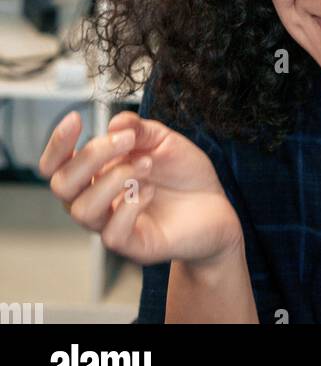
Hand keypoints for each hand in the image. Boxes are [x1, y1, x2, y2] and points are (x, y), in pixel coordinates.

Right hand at [38, 109, 243, 267]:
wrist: (218, 205)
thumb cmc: (184, 173)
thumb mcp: (164, 140)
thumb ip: (138, 129)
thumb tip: (114, 123)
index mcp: (98, 174)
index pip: (57, 166)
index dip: (57, 144)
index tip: (76, 119)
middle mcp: (99, 201)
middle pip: (62, 185)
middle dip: (91, 156)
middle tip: (128, 141)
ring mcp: (113, 225)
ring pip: (81, 210)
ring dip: (114, 178)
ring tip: (147, 165)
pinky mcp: (134, 246)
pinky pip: (112, 234)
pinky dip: (130, 205)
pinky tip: (150, 191)